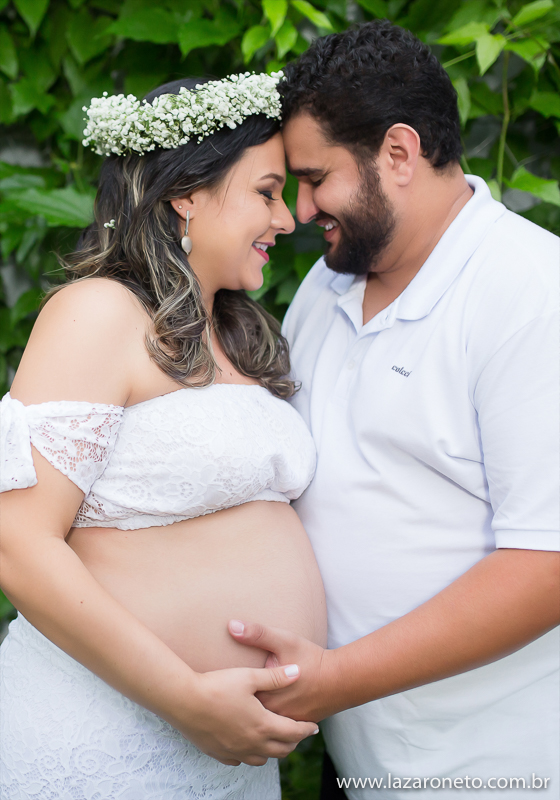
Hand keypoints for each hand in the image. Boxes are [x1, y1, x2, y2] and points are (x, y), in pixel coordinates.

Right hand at [176, 662, 318, 766]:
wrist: (184, 701)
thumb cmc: (217, 686)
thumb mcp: (249, 677)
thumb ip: (275, 676)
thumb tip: (297, 671)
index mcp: (262, 724)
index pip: (293, 732)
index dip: (306, 729)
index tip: (314, 726)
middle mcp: (252, 743)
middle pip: (281, 749)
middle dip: (293, 742)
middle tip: (298, 733)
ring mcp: (235, 751)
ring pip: (263, 759)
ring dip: (273, 750)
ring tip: (276, 739)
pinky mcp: (219, 753)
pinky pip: (241, 760)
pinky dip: (251, 755)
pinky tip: (249, 744)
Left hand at [228, 620, 335, 721]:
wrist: (342, 679)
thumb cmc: (311, 658)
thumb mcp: (284, 641)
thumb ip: (257, 634)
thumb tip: (231, 625)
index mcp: (265, 695)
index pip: (234, 700)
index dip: (222, 694)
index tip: (212, 688)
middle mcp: (273, 714)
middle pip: (245, 715)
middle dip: (234, 708)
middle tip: (219, 702)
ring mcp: (284, 723)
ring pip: (259, 726)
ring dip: (249, 719)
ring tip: (235, 712)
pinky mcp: (295, 726)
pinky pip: (275, 730)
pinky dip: (266, 725)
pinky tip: (257, 720)